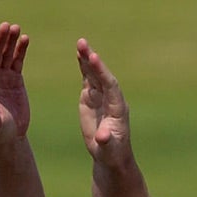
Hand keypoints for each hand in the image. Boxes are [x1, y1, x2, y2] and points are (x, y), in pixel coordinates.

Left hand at [0, 24, 30, 145]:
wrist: (10, 136)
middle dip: (0, 41)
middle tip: (5, 25)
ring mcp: (2, 77)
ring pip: (5, 56)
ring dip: (10, 42)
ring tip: (16, 28)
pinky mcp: (14, 79)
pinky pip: (17, 61)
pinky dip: (20, 50)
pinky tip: (24, 39)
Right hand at [76, 38, 134, 168]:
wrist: (109, 153)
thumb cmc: (111, 152)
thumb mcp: (109, 148)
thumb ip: (106, 141)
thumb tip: (102, 136)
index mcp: (117, 107)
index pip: (110, 84)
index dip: (102, 71)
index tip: (94, 58)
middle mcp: (110, 97)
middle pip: (101, 74)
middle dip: (92, 60)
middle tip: (83, 44)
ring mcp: (101, 96)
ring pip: (94, 74)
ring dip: (86, 59)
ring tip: (80, 43)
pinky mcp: (91, 98)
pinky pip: (88, 79)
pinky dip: (84, 67)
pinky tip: (79, 54)